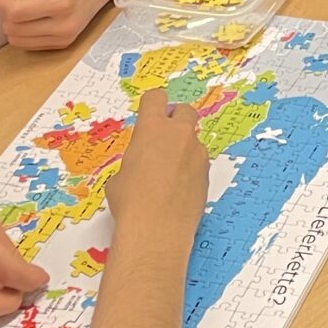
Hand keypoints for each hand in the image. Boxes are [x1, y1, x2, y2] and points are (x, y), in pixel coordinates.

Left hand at [0, 0, 128, 50]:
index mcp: (63, 3)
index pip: (14, 12)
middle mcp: (64, 26)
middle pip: (12, 28)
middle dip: (5, 8)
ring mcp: (65, 37)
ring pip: (16, 39)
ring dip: (12, 21)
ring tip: (23, 1)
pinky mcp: (64, 43)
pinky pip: (27, 44)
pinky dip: (22, 30)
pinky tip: (31, 13)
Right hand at [104, 89, 209, 252]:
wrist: (157, 230)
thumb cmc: (131, 202)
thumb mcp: (120, 175)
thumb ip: (134, 160)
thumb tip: (139, 167)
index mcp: (153, 128)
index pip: (156, 98)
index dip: (152, 104)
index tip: (150, 112)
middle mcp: (179, 135)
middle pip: (184, 110)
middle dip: (175, 118)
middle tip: (163, 137)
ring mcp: (197, 154)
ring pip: (193, 140)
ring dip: (183, 148)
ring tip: (168, 173)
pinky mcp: (207, 174)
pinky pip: (199, 162)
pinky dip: (190, 169)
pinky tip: (178, 189)